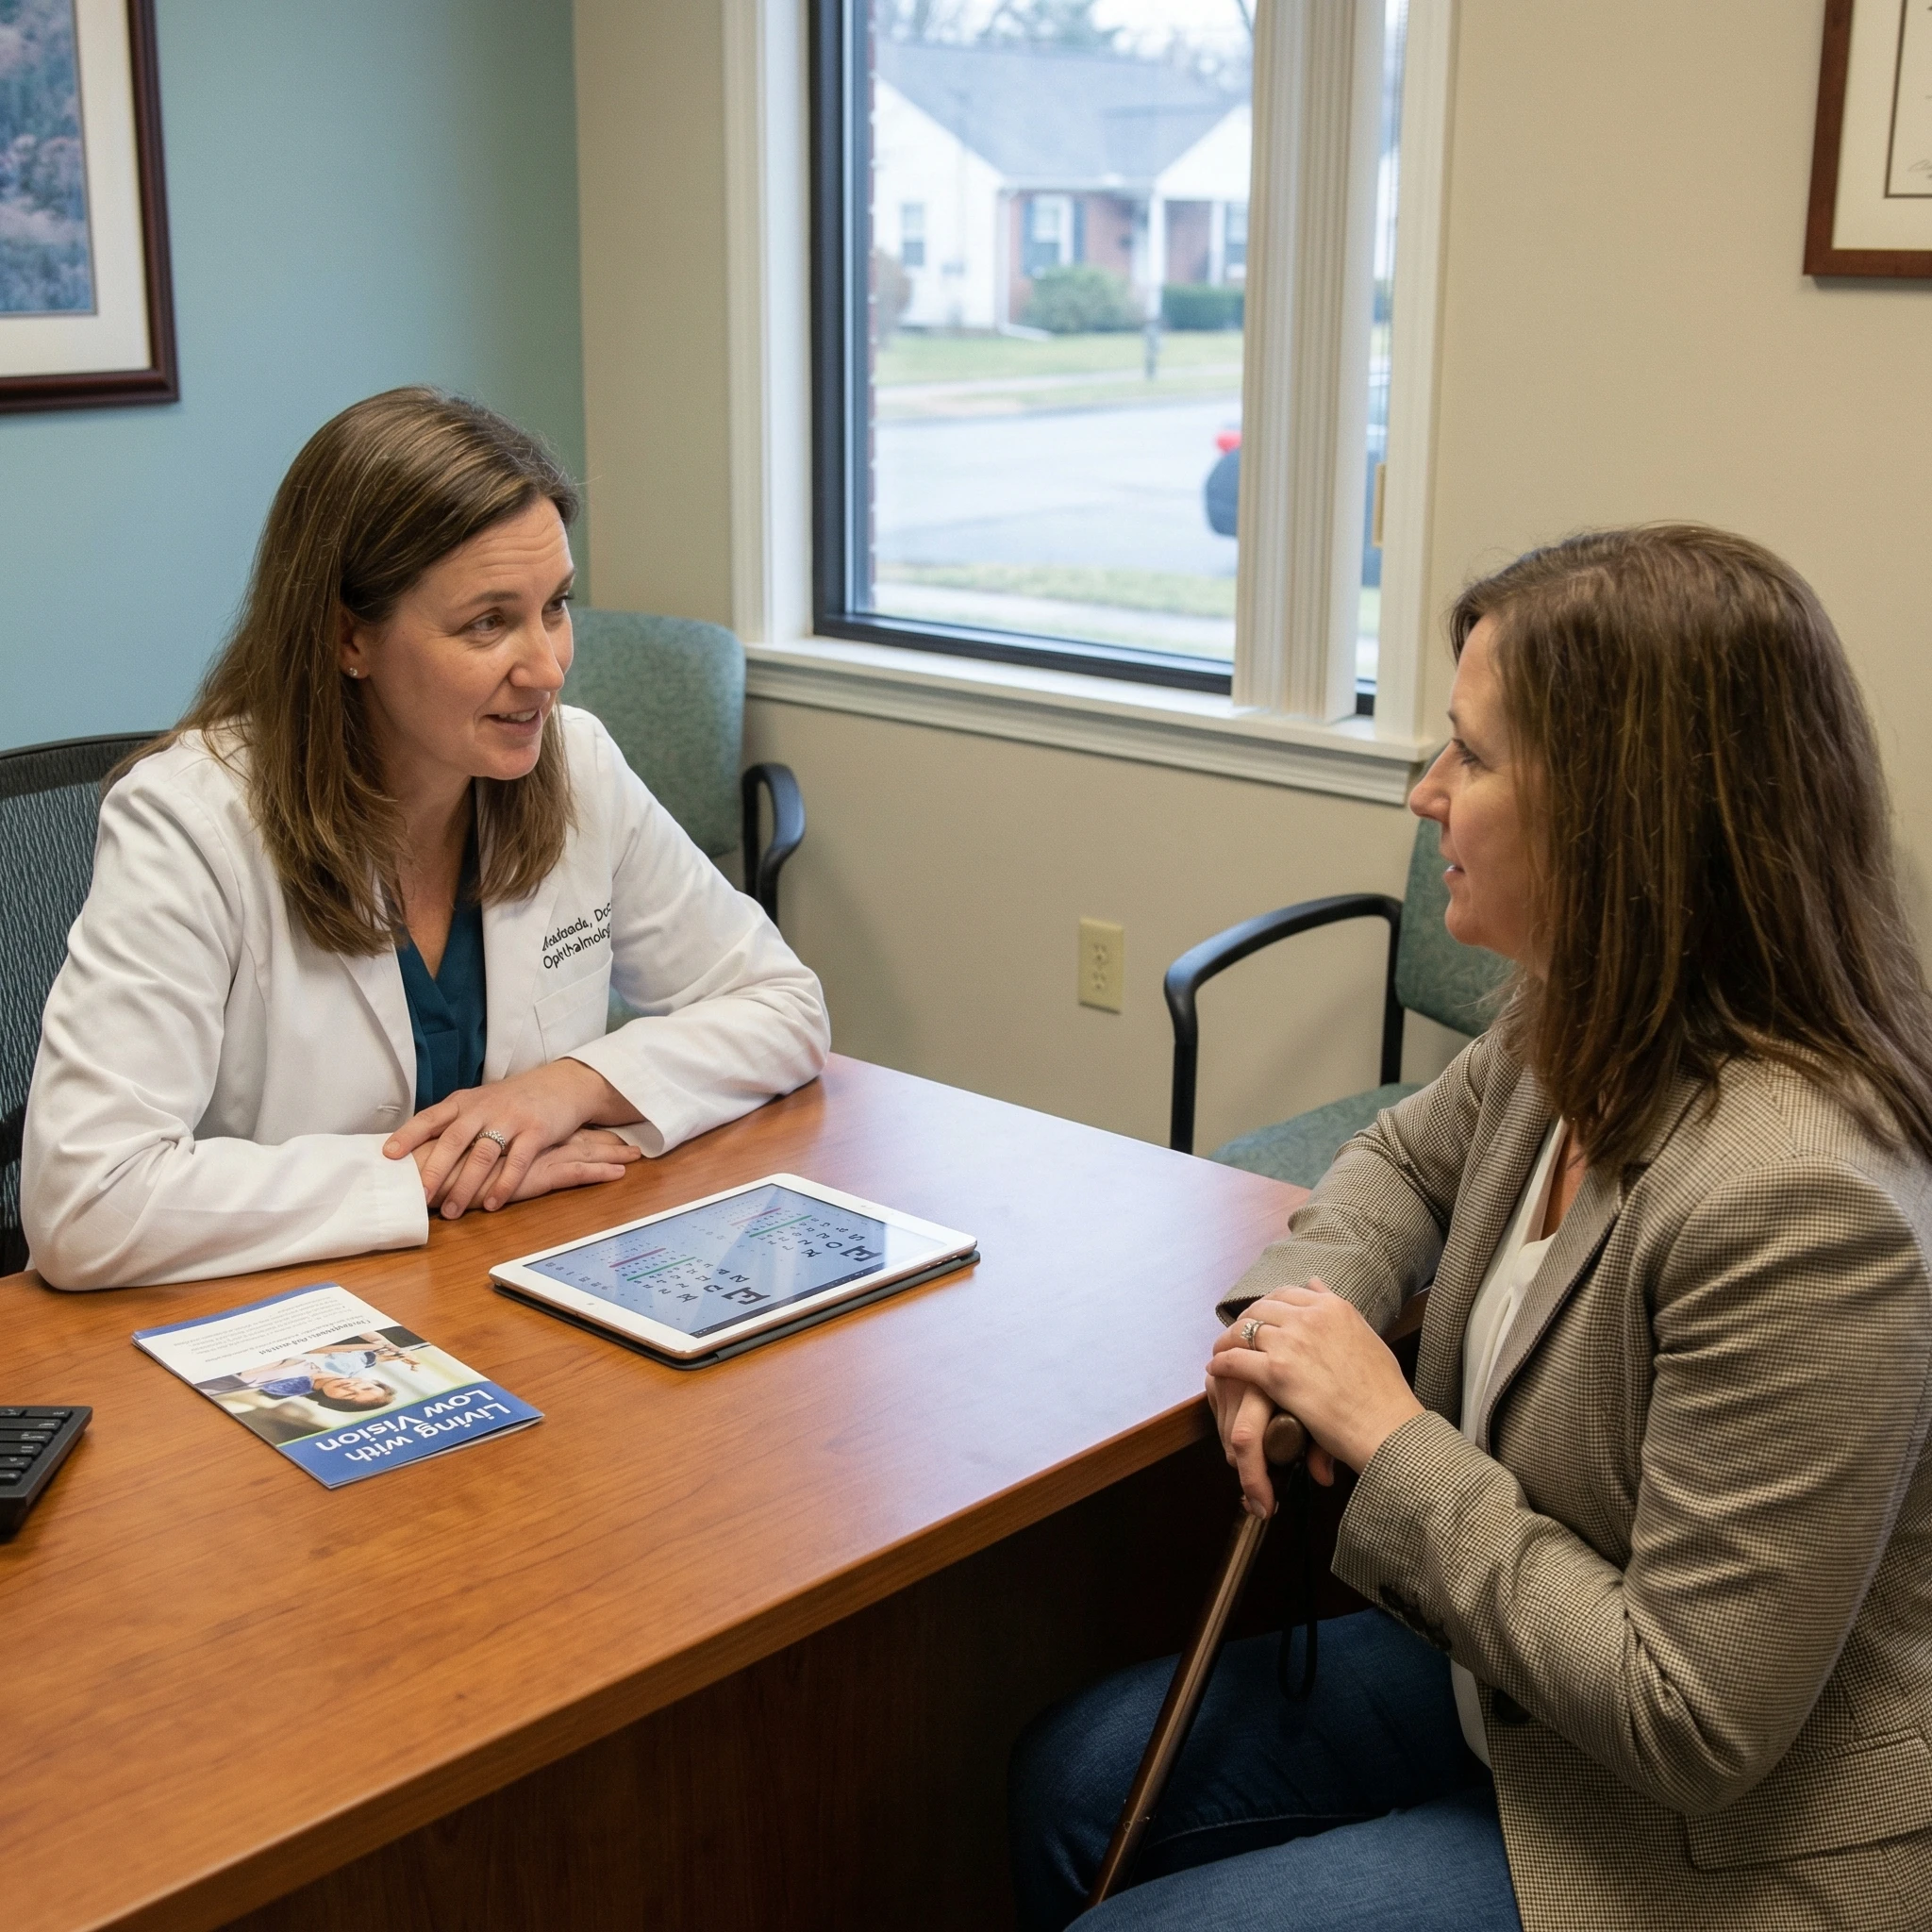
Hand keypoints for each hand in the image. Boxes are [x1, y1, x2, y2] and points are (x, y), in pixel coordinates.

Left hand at [388, 1058, 642, 1215]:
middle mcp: (485, 1108)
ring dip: (467, 1185)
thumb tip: (415, 1150)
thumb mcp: (480, 1103)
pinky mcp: (537, 1131)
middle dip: (436, 1169)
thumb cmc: (513, 1100)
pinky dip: (504, 1184)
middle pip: (455, 1139)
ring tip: (452, 1211)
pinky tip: (493, 1204)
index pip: (431, 1117)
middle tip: (421, 1196)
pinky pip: (518, 1161)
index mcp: (465, 1102)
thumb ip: (453, 1122)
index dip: (409, 1135)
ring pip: (483, 1154)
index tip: (389, 1155)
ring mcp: (511, 1119)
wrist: (561, 1084)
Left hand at [1206, 1281, 1422, 1515]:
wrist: (1385, 1424)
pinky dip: (1221, 1363)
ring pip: (1244, 1330)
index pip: (1286, 1294)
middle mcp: (1310, 1317)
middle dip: (1245, 1320)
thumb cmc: (1382, 1390)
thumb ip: (1337, 1308)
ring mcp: (1291, 1343)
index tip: (1260, 1319)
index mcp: (1333, 1307)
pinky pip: (1235, 1360)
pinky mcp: (1276, 1372)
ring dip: (1227, 1340)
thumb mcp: (1365, 1335)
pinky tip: (1215, 1369)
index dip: (1268, 1306)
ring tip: (1221, 1350)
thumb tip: (1315, 1282)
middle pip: (1261, 1308)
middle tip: (1236, 1335)